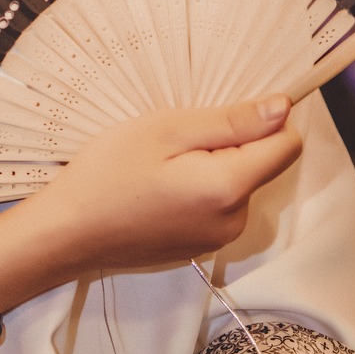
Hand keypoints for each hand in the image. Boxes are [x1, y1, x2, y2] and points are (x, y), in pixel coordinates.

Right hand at [20, 95, 301, 276]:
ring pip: (237, 183)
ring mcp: (216, 239)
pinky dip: (198, 186)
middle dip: (229, 142)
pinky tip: (158, 182)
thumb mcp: (166, 129)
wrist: (68, 232)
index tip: (226, 106)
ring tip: (162, 158)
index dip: (266, 118)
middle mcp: (234, 221)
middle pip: (260, 164)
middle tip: (176, 134)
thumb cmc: (110, 171)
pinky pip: (216, 204)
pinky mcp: (198, 247)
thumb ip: (230, 122)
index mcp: (229, 188)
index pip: (286, 145)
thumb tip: (283, 109)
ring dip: (212, 164)